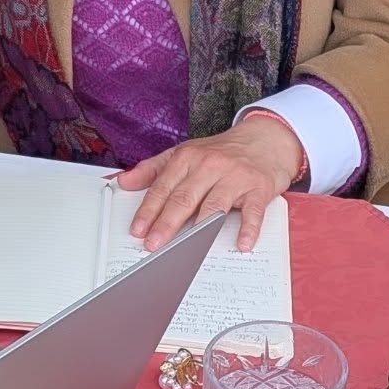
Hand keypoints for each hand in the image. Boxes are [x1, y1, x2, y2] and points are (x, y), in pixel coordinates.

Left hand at [117, 120, 304, 252]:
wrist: (265, 140)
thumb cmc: (221, 152)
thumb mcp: (185, 152)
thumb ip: (153, 168)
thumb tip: (124, 182)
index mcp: (188, 157)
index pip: (163, 187)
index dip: (148, 210)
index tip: (137, 229)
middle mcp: (210, 165)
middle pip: (184, 198)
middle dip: (166, 223)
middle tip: (153, 244)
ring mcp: (235, 177)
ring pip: (214, 205)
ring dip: (200, 230)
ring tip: (187, 249)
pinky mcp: (258, 188)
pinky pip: (252, 211)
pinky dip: (248, 228)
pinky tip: (241, 244)